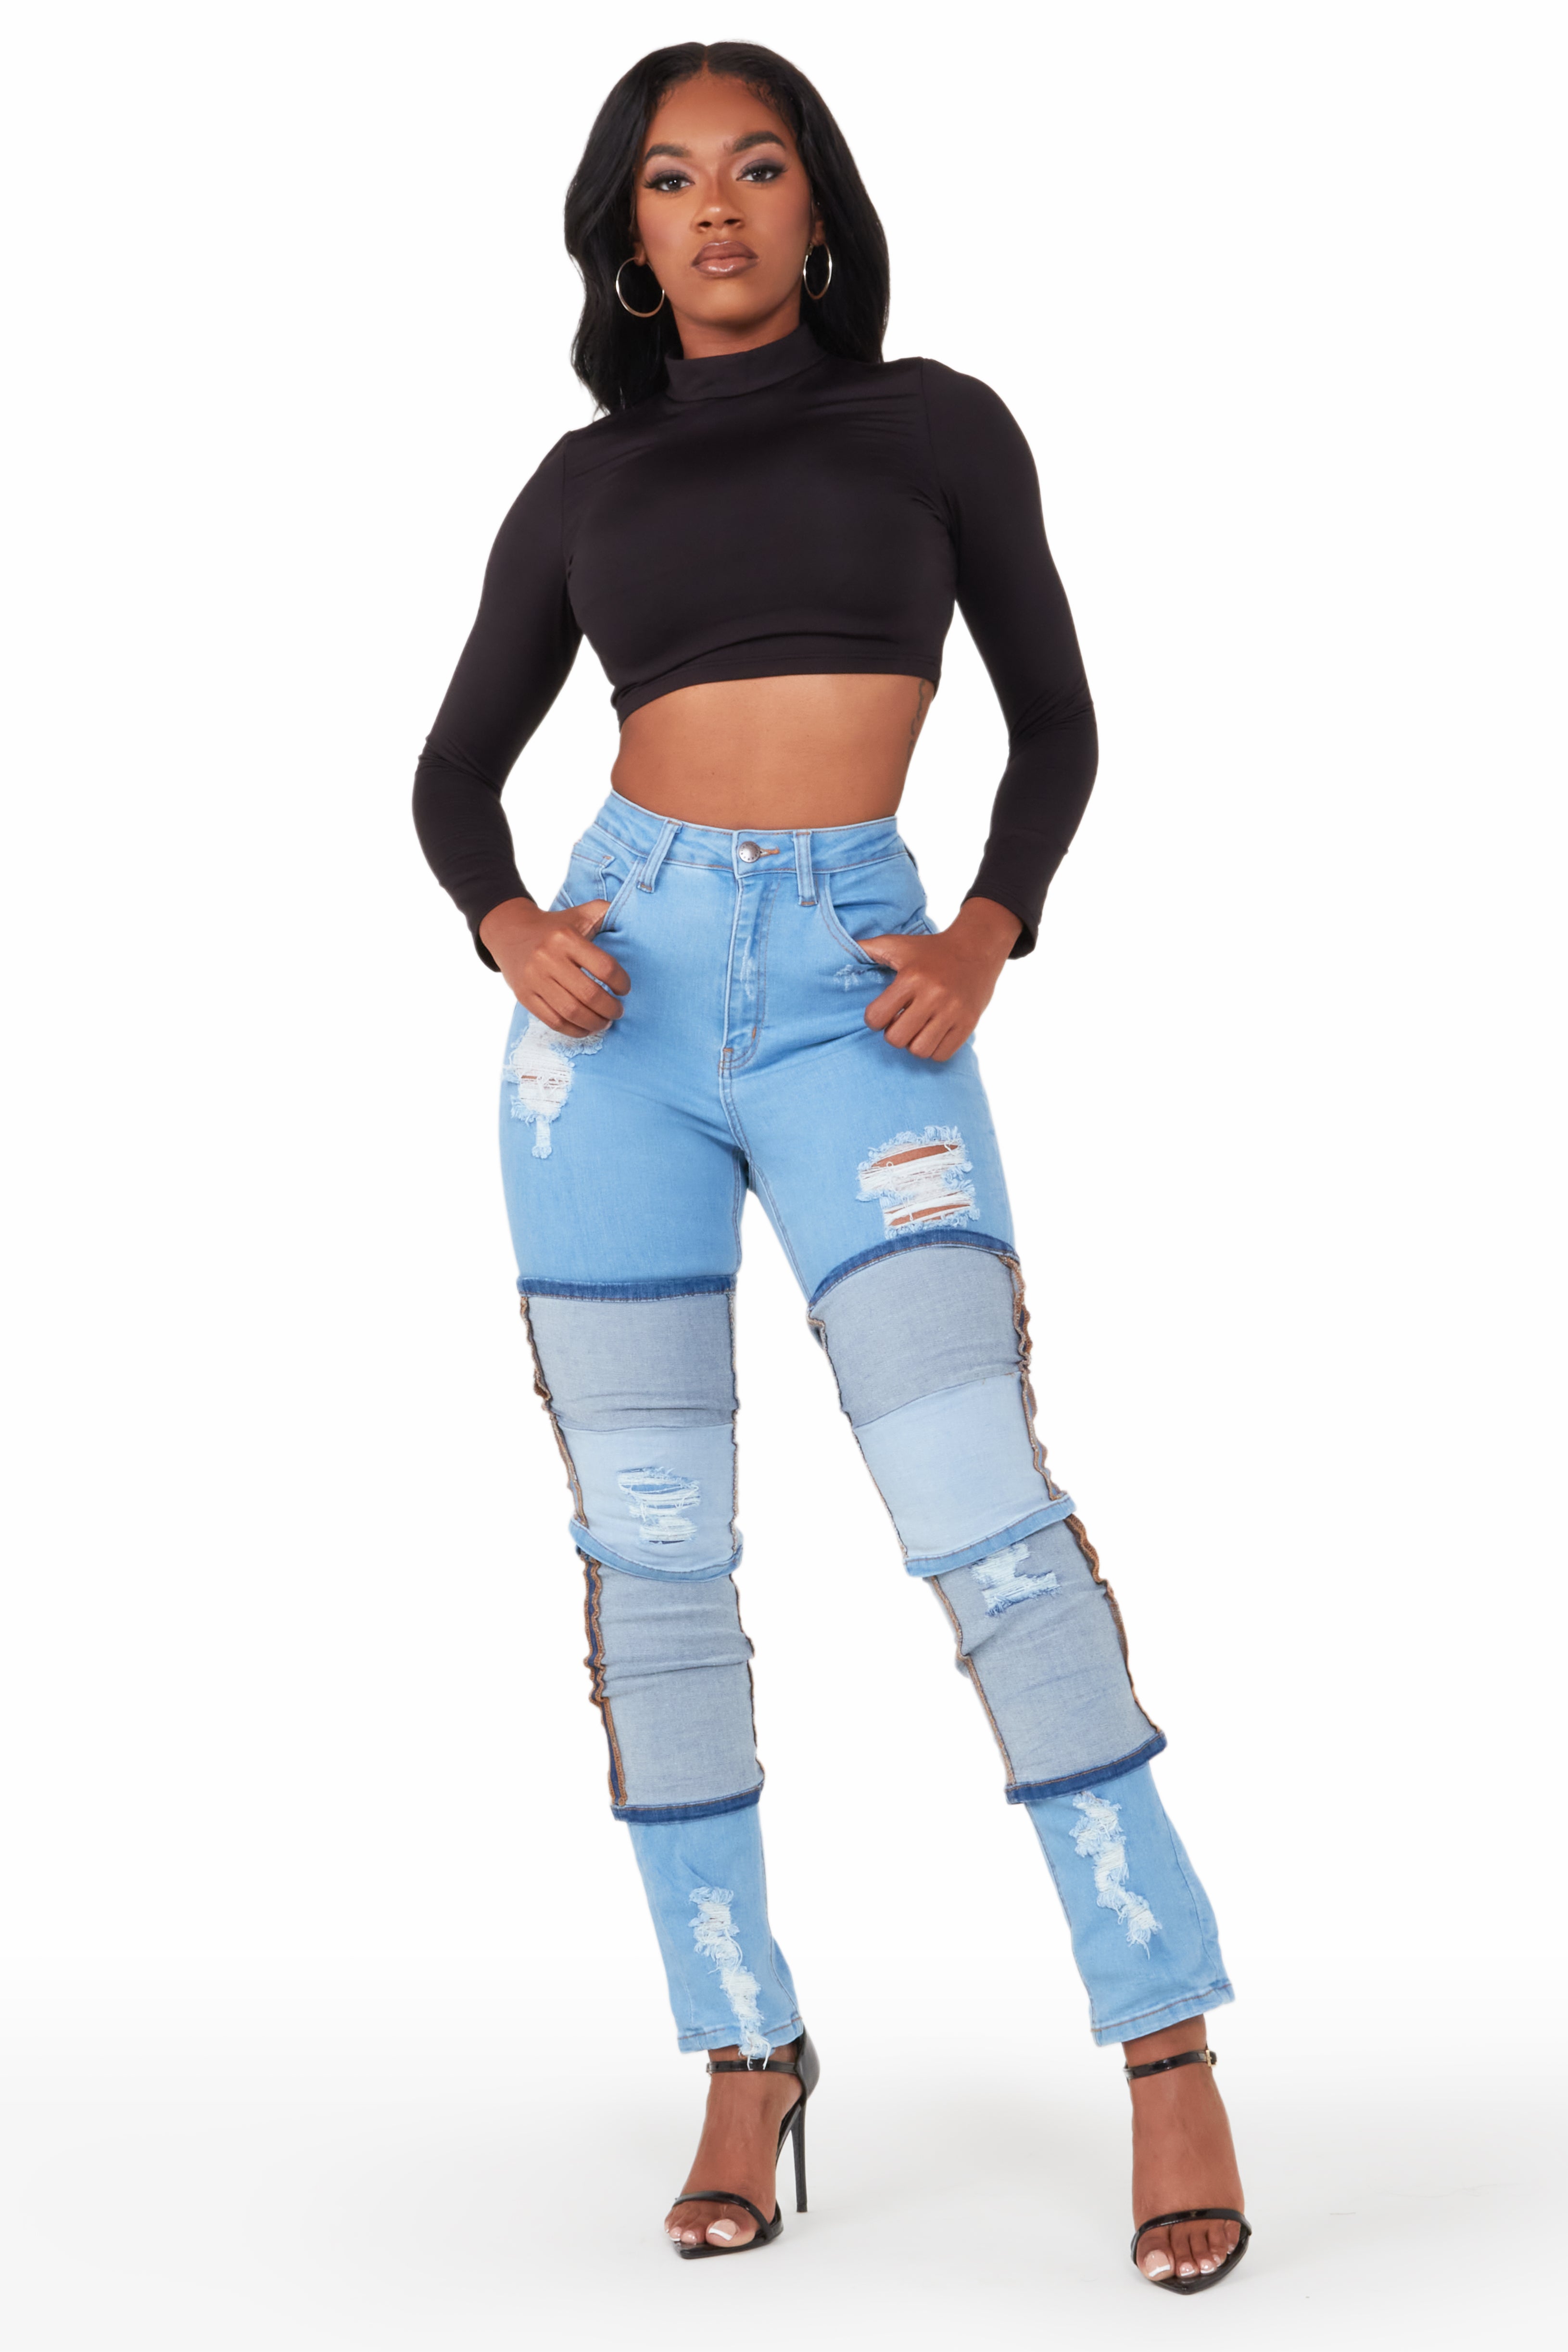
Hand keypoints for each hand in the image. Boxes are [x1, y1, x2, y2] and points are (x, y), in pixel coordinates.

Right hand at [478, 896, 628, 1035]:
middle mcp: (548, 958)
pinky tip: (585, 1028)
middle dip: (611, 1009)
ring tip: (605, 1022)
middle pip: (589, 995)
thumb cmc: (555, 927)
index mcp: (566, 938)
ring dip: (595, 1023)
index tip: (624, 989)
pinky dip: (574, 1030)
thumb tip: (634, 918)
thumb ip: (606, 912)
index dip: (621, 983)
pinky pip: (553, 1021)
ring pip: (572, 1012)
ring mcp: (534, 979)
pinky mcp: (524, 996)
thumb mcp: (580, 913)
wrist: (511, 932)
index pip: (605, 967)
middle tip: (618, 1011)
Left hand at [858, 896, 1021, 1059]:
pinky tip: (933, 1034)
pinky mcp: (968, 1023)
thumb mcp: (898, 944)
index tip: (883, 1013)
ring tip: (917, 1030)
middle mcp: (933, 995)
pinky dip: (933, 1049)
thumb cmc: (930, 949)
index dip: (874, 1019)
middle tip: (900, 1023)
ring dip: (913, 1044)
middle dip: (893, 1034)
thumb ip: (868, 948)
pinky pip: (941, 1054)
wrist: (977, 949)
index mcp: (912, 977)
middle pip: (896, 1039)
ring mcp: (952, 1011)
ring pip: (919, 1050)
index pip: (877, 1017)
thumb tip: (838, 951)